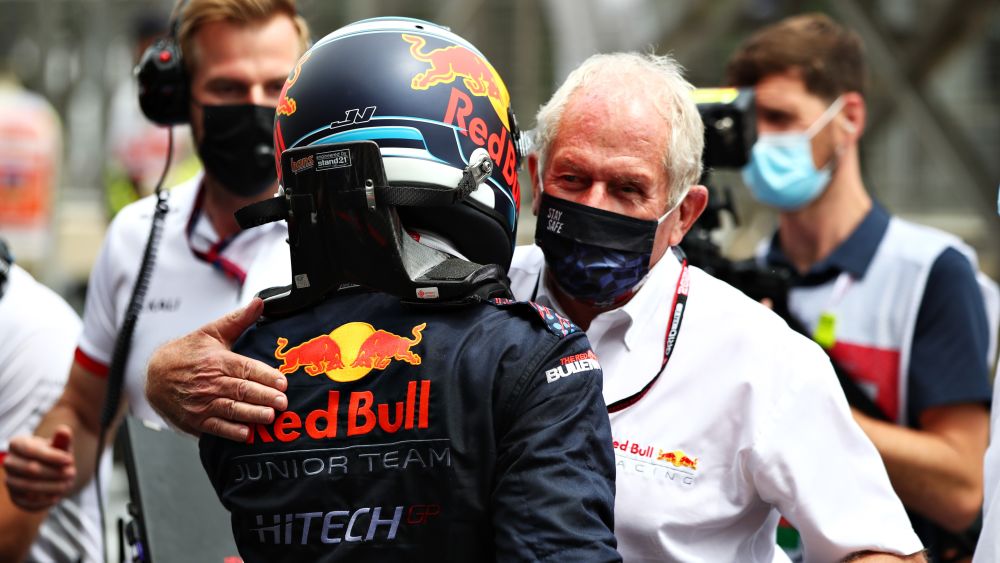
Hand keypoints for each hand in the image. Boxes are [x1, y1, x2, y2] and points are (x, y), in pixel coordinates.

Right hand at [4, 426, 74, 510]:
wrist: (48, 470)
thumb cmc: (54, 454)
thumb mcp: (60, 445)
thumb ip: (62, 439)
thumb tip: (64, 430)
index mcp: (17, 444)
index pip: (32, 451)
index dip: (52, 456)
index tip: (70, 460)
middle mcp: (9, 462)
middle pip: (31, 469)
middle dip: (54, 472)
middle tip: (72, 473)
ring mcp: (10, 480)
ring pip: (28, 486)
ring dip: (50, 487)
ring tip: (67, 484)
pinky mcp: (15, 497)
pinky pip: (26, 502)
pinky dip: (42, 501)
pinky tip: (56, 497)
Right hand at [145, 298, 287, 441]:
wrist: (155, 374)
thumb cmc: (187, 353)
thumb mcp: (212, 332)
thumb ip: (238, 320)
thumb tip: (259, 302)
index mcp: (217, 360)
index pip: (245, 368)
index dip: (265, 375)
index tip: (283, 381)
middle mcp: (210, 382)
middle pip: (241, 390)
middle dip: (264, 396)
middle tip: (282, 402)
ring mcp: (202, 402)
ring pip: (230, 408)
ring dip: (251, 414)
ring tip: (269, 417)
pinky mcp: (195, 420)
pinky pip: (214, 427)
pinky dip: (230, 432)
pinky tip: (245, 434)